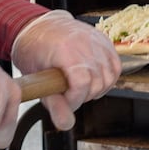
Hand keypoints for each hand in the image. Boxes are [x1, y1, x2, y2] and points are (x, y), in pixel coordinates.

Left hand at [10, 10, 120, 130]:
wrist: (39, 25)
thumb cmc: (32, 50)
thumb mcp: (35, 78)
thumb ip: (53, 102)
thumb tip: (65, 124)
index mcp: (65, 49)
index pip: (82, 82)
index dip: (75, 99)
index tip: (65, 101)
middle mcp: (85, 42)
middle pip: (98, 82)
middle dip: (84, 96)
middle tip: (69, 95)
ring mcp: (97, 40)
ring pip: (110, 77)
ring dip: (97, 89)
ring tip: (80, 87)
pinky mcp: (105, 41)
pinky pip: (115, 67)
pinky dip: (107, 78)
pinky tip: (93, 80)